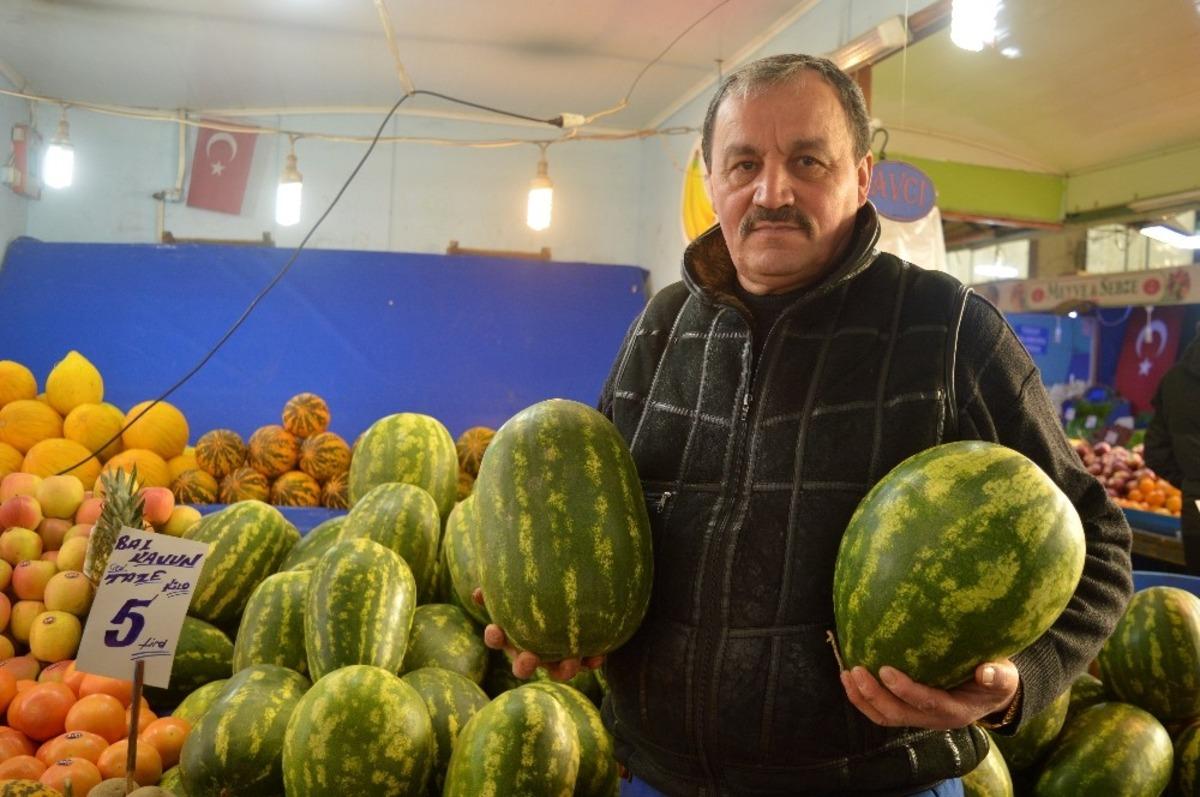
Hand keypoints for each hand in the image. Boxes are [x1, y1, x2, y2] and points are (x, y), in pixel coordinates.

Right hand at [472, 588, 604, 679]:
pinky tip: (598, 657)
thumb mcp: (522, 584)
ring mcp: (555, 658)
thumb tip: (478, 591)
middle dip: (524, 665)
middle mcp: (532, 651)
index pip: (497, 639)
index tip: (494, 629)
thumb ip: (505, 584)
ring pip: (557, 670)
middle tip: (529, 659)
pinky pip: (585, 663)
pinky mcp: (579, 658)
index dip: (495, 637)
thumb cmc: (538, 590)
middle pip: (523, 665)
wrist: (575, 599)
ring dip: (563, 669)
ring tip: (570, 663)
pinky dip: (591, 661)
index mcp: (513, 635)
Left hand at [840, 660, 1018, 730]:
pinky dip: (862, 699)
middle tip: (856, 670)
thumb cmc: (997, 682)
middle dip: (874, 695)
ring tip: (846, 675)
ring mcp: (919, 718)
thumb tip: (986, 672)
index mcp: (955, 711)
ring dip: (862, 699)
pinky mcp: (909, 712)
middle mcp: (934, 719)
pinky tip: (849, 678)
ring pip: (885, 717)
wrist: (993, 697)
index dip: (905, 689)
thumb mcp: (1005, 678)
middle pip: (898, 714)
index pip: (926, 702)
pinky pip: (882, 712)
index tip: (885, 670)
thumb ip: (998, 676)